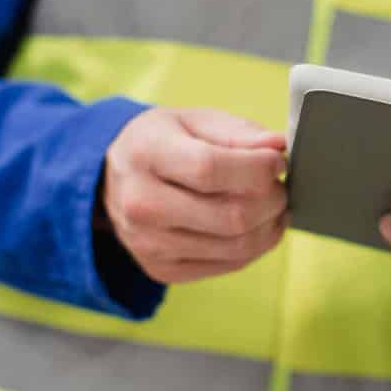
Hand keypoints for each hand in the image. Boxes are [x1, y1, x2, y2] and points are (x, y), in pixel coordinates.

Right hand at [101, 108, 288, 284]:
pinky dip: (256, 246)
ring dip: (270, 226)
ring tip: (274, 205)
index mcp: (146, 154)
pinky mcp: (163, 269)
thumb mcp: (194, 120)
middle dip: (272, 200)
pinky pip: (229, 265)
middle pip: (231, 216)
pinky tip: (258, 226)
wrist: (112, 178)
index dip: (257, 168)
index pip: (211, 169)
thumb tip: (277, 147)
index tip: (276, 162)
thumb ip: (238, 133)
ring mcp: (149, 244)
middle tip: (278, 185)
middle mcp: (141, 204)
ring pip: (237, 246)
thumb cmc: (161, 143)